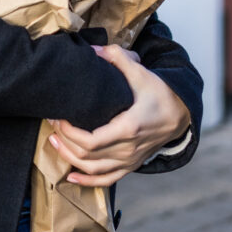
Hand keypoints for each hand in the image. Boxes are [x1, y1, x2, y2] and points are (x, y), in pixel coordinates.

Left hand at [48, 44, 190, 186]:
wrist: (181, 113)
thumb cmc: (160, 93)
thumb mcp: (140, 72)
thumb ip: (117, 57)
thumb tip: (93, 50)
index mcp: (128, 128)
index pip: (91, 141)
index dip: (69, 132)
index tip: (57, 116)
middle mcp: (128, 149)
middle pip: (87, 156)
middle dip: (64, 141)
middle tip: (50, 123)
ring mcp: (129, 160)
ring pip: (94, 171)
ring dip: (70, 159)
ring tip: (53, 142)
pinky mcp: (130, 165)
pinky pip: (107, 180)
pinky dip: (87, 182)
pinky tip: (70, 177)